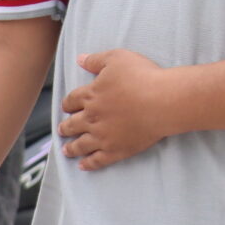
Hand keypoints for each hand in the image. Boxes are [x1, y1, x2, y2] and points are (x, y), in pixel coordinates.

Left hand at [59, 50, 180, 169]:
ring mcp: (103, 136)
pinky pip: (97, 160)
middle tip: (62, 130)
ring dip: (71, 147)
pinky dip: (88, 164)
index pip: (72, 101)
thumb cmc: (142, 76)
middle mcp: (92, 117)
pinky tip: (82, 166)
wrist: (162, 101)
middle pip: (72, 124)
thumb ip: (96, 60)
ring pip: (81, 144)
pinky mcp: (116, 150)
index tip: (66, 108)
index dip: (67, 104)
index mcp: (91, 95)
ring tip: (66, 150)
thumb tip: (80, 59)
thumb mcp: (117, 58)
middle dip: (65, 127)